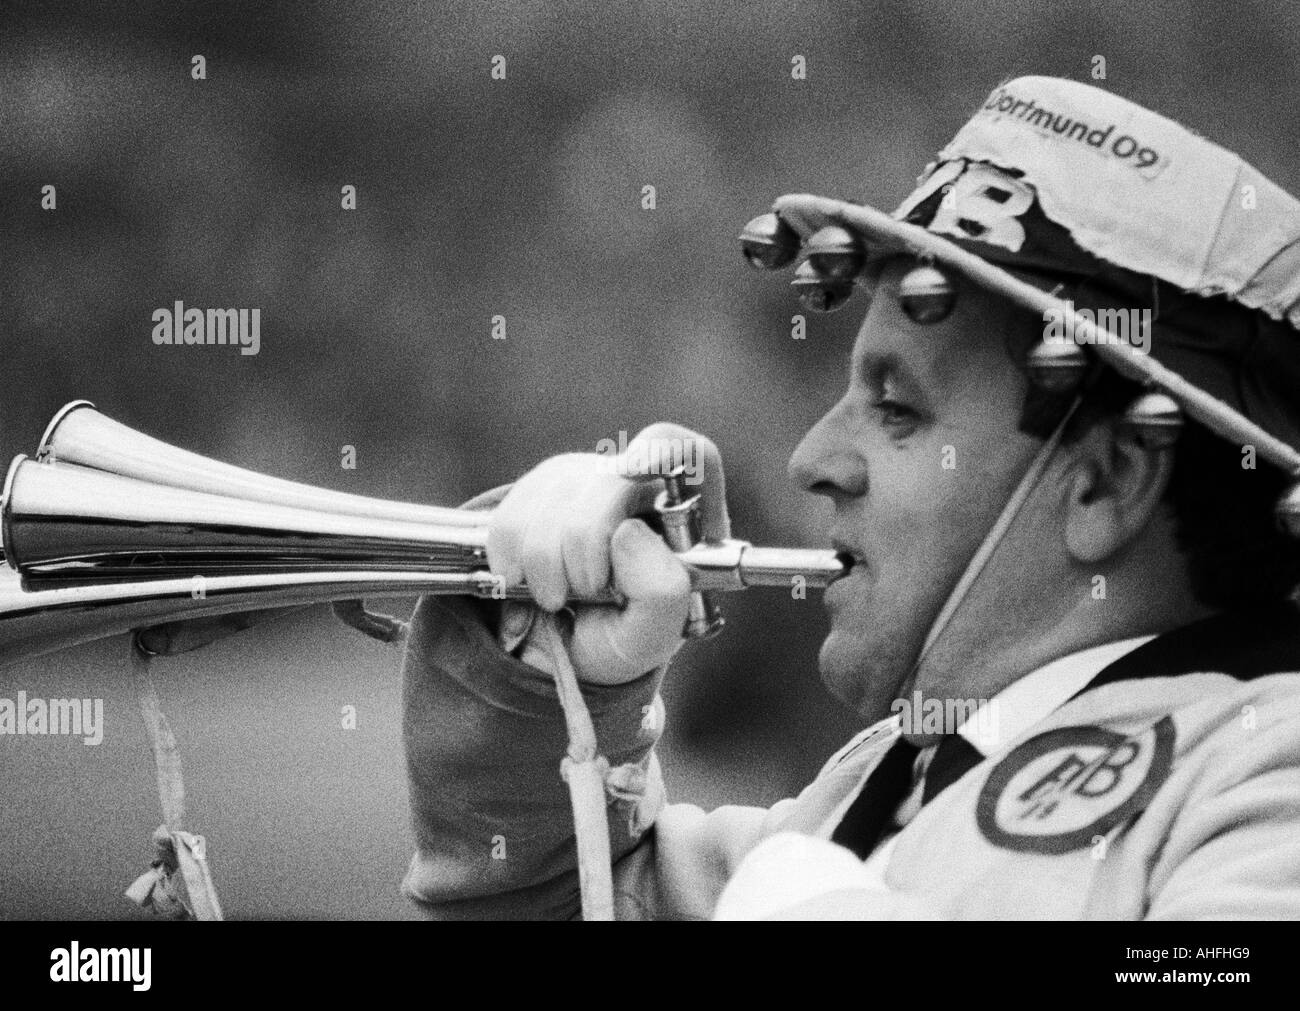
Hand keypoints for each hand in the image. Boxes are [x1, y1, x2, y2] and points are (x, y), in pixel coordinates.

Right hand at [487, 424, 728, 684]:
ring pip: (555, 496)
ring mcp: (585, 483)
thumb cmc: (618, 643)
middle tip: (585, 589)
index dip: (663, 453)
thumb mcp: (651, 639)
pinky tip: (524, 582)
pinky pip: (513, 514)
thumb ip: (661, 594)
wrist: (559, 655)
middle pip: (610, 479)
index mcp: (684, 521)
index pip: (692, 457)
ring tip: (557, 599)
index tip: (636, 468)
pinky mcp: (538, 492)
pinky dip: (511, 559)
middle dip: (585, 541)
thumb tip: (627, 531)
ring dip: (545, 562)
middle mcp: (637, 490)